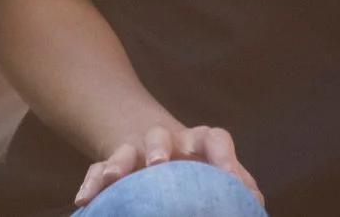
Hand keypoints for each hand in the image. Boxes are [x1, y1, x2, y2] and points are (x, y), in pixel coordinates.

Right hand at [73, 123, 261, 207]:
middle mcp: (167, 141)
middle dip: (160, 146)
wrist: (156, 151)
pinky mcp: (112, 163)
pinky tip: (84, 201)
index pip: (215, 138)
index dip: (224, 156)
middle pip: (162, 134)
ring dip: (119, 161)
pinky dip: (92, 183)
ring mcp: (136, 149)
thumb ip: (236, 187)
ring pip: (126, 149)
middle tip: (158, 163)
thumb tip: (254, 205)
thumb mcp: (216, 173)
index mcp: (199, 142)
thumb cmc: (197, 170)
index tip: (229, 177)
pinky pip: (98, 170)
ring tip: (115, 177)